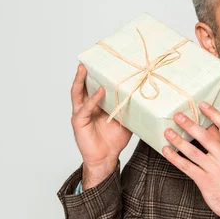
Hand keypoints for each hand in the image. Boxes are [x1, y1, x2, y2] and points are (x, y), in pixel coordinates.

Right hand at [70, 63, 132, 187]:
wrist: (107, 157)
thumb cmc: (114, 139)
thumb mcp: (125, 119)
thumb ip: (128, 107)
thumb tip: (142, 95)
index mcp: (95, 105)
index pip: (93, 86)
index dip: (96, 76)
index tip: (102, 63)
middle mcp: (86, 107)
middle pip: (81, 86)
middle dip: (82, 73)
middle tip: (86, 61)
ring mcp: (81, 114)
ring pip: (77, 93)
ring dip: (79, 81)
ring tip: (83, 69)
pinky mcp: (79, 122)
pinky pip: (86, 108)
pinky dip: (93, 99)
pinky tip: (99, 92)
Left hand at [162, 102, 219, 218]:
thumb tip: (207, 128)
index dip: (213, 113)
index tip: (201, 104)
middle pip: (205, 136)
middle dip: (190, 124)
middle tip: (178, 116)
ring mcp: (214, 169)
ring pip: (193, 151)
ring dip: (178, 140)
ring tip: (168, 132)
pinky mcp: (204, 181)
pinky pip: (186, 167)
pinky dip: (175, 158)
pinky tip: (167, 151)